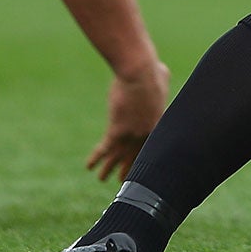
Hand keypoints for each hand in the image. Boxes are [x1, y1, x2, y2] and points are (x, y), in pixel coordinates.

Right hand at [88, 58, 169, 180]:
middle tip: (124, 181)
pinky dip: (96, 158)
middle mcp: (146, 133)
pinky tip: (88, 166)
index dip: (145, 155)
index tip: (142, 163)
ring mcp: (132, 134)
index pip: (152, 146)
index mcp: (158, 122)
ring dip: (109, 169)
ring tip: (102, 179)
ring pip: (118, 157)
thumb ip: (162, 80)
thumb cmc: (151, 71)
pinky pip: (104, 149)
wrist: (139, 72)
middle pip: (137, 157)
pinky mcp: (116, 130)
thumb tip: (162, 72)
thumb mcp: (161, 76)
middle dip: (128, 169)